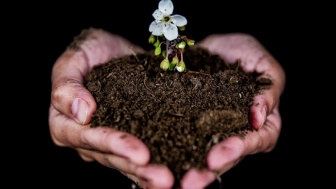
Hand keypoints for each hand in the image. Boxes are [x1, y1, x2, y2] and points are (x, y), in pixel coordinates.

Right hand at [49, 28, 173, 188]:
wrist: (112, 50)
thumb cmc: (89, 51)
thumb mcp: (73, 59)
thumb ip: (67, 85)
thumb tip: (82, 114)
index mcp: (65, 124)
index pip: (89, 138)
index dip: (114, 145)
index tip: (140, 153)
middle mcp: (86, 139)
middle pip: (111, 157)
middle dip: (137, 168)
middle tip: (164, 178)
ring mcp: (109, 141)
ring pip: (128, 162)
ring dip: (149, 173)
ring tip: (172, 181)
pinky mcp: (131, 135)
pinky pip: (143, 153)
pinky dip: (159, 162)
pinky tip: (176, 172)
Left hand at [179, 33, 285, 187]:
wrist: (213, 48)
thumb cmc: (244, 53)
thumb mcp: (262, 62)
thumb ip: (269, 87)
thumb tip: (260, 115)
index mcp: (262, 121)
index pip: (256, 141)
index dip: (237, 149)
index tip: (216, 156)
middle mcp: (238, 132)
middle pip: (228, 157)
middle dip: (209, 171)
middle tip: (190, 182)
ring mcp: (214, 131)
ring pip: (204, 155)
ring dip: (189, 169)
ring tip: (174, 182)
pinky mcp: (192, 125)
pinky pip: (183, 140)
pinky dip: (173, 152)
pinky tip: (158, 161)